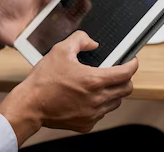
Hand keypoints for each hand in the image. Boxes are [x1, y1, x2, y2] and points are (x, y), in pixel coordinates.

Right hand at [0, 31, 138, 145]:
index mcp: (94, 80)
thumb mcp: (60, 50)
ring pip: (115, 102)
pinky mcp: (86, 124)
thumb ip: (79, 40)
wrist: (31, 104)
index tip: (131, 62)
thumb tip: (92, 42)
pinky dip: (100, 105)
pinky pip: (101, 114)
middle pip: (126, 89)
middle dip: (125, 79)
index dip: (132, 65)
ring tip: (100, 85)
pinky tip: (87, 98)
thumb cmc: (44, 80)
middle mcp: (97, 99)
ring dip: (113, 92)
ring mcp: (93, 114)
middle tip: (117, 72)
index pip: (126, 73)